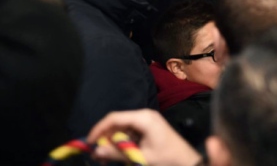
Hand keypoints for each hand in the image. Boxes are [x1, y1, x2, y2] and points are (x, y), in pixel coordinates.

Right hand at [87, 109, 202, 165]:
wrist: (187, 162)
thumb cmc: (167, 159)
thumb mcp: (141, 158)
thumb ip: (117, 153)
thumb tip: (96, 151)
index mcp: (144, 118)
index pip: (114, 117)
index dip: (99, 129)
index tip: (88, 143)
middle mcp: (144, 116)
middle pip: (117, 122)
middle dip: (105, 138)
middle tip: (96, 155)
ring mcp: (147, 121)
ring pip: (122, 129)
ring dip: (112, 142)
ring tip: (104, 157)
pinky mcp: (148, 129)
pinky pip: (129, 133)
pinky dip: (121, 143)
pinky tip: (117, 155)